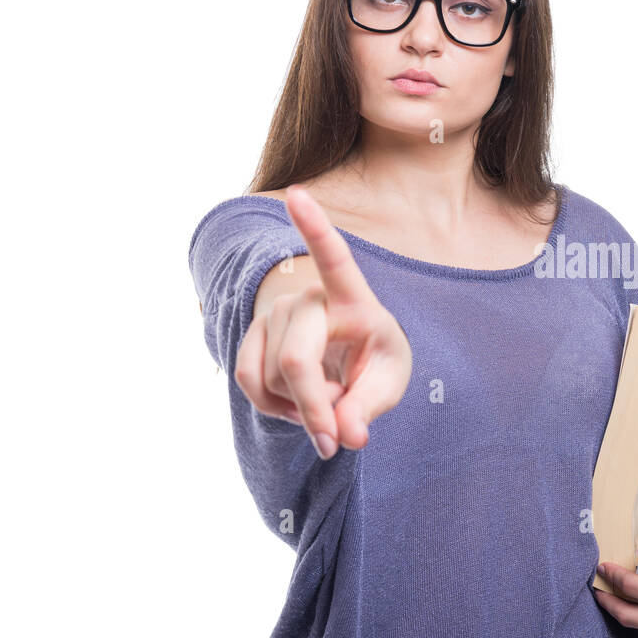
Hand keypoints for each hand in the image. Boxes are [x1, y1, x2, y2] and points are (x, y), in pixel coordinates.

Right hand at [234, 184, 411, 457]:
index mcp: (353, 298)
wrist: (349, 361)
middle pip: (295, 359)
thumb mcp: (388, 385)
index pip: (334, 259)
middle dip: (313, 408)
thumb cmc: (375, 362)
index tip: (296, 194)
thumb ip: (369, 408)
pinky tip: (298, 405)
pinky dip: (275, 407)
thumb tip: (346, 436)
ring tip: (327, 402)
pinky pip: (249, 382)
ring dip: (299, 408)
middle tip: (333, 443)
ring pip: (271, 377)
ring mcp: (276, 315)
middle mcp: (309, 298)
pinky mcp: (252, 336)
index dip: (315, 228)